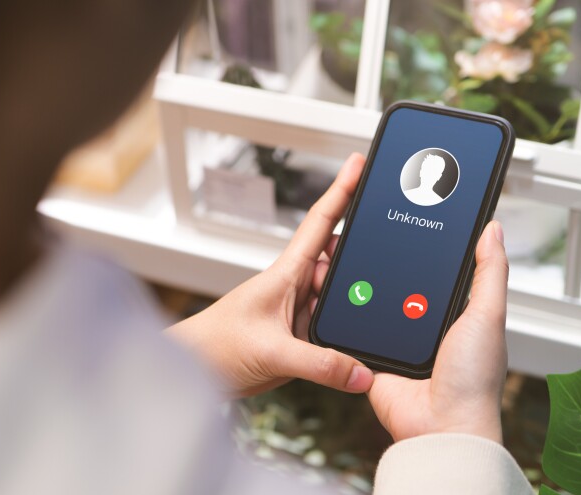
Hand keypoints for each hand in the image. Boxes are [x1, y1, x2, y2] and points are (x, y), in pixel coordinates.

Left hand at [166, 153, 373, 396]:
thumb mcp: (272, 351)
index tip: (360, 163)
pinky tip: (356, 347)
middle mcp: (296, 286)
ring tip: (369, 318)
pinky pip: (335, 330)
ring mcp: (300, 311)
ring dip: (354, 307)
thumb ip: (320, 364)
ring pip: (342, 300)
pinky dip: (347, 335)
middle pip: (341, 264)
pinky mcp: (302, 338)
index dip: (341, 190)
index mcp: (285, 272)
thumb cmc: (215, 345)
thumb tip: (360, 372)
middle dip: (362, 267)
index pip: (320, 222)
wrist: (195, 373)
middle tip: (385, 275)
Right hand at [367, 221, 508, 443]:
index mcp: (459, 316)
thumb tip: (493, 230)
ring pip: (381, 302)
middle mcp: (429, 327)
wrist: (440, 425)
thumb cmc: (474, 382)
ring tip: (362, 258)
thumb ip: (491, 272)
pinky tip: (349, 294)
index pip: (444, 272)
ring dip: (372, 288)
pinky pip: (359, 329)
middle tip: (384, 233)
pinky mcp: (375, 357)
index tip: (421, 219)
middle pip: (407, 283)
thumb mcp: (488, 315)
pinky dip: (354, 315)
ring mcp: (400, 342)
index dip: (435, 249)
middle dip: (396, 265)